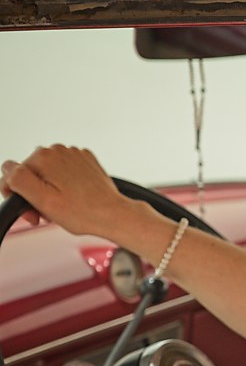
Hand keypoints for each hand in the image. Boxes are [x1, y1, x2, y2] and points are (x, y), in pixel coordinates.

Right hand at [0, 145, 127, 237]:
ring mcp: (74, 155)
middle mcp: (59, 150)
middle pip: (32, 173)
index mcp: (43, 157)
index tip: (31, 212)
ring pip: (49, 173)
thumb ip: (18, 180)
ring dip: (49, 190)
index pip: (14, 174)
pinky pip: (66, 173)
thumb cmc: (83, 212)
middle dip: (34, 194)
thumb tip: (8, 167)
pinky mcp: (86, 162)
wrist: (114, 215)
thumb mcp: (42, 200)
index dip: (17, 196)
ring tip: (63, 207)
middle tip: (47, 214)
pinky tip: (73, 198)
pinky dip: (65, 185)